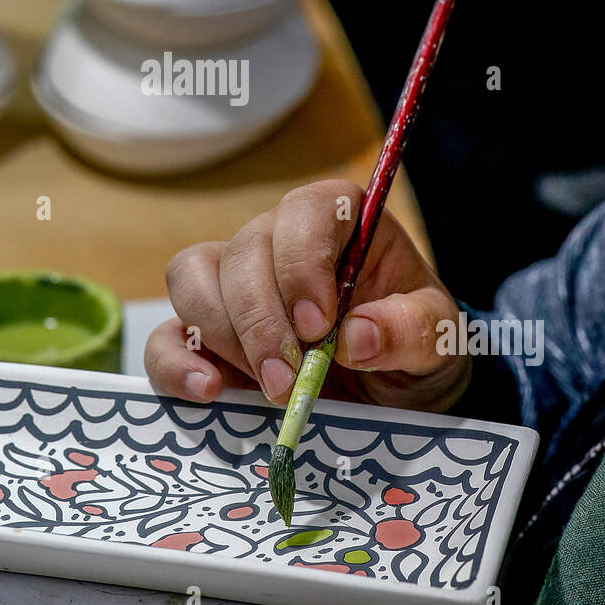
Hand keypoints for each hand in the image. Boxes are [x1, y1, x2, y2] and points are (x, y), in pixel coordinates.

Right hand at [145, 179, 470, 413]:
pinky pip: (168, 336)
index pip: (304, 211)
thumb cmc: (414, 345)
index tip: (319, 323)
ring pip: (192, 279)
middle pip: (242, 252)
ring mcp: (234, 287)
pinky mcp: (205, 337)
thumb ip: (411, 330)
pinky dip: (175, 364)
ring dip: (221, 335)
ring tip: (268, 388)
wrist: (393, 392)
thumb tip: (358, 337)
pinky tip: (208, 393)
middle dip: (261, 318)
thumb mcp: (437, 339)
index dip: (301, 261)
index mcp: (339, 222)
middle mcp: (277, 243)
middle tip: (291, 379)